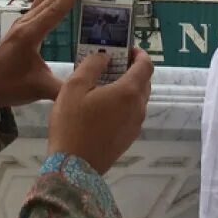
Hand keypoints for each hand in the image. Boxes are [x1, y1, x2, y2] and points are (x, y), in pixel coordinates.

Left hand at [0, 0, 106, 108]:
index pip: (56, 6)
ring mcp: (23, 21)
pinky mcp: (24, 24)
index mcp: (30, 33)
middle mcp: (26, 22)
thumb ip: (67, 88)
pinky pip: (43, 3)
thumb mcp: (41, 90)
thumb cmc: (11, 86)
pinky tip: (72, 0)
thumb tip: (94, 88)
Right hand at [46, 47, 153, 174]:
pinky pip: (131, 113)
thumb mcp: (74, 87)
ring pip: (137, 99)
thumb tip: (105, 57)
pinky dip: (123, 104)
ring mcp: (135, 125)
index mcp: (128, 92)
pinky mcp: (129, 138)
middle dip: (132, 69)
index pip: (146, 65)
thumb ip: (92, 65)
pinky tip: (102, 106)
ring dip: (127, 87)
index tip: (127, 49)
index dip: (139, 53)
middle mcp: (138, 108)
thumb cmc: (72, 124)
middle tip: (112, 65)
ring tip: (103, 85)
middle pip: (144, 82)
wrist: (73, 168)